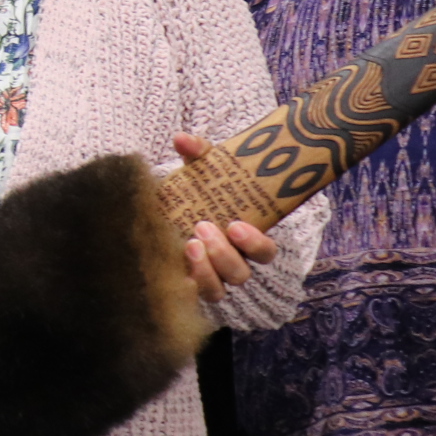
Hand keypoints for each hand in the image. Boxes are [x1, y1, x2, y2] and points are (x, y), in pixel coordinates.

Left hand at [172, 133, 276, 300]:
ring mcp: (210, 278)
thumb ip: (198, 154)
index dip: (255, 243)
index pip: (265, 253)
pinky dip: (184, 286)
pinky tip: (170, 269)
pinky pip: (191, 296)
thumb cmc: (199, 191)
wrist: (171, 210)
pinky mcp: (186, 285)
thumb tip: (181, 138)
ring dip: (205, 272)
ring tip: (188, 245)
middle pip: (240, 274)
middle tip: (203, 227)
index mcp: (245, 240)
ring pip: (219, 291)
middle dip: (223, 254)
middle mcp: (232, 263)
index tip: (236, 224)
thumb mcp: (202, 170)